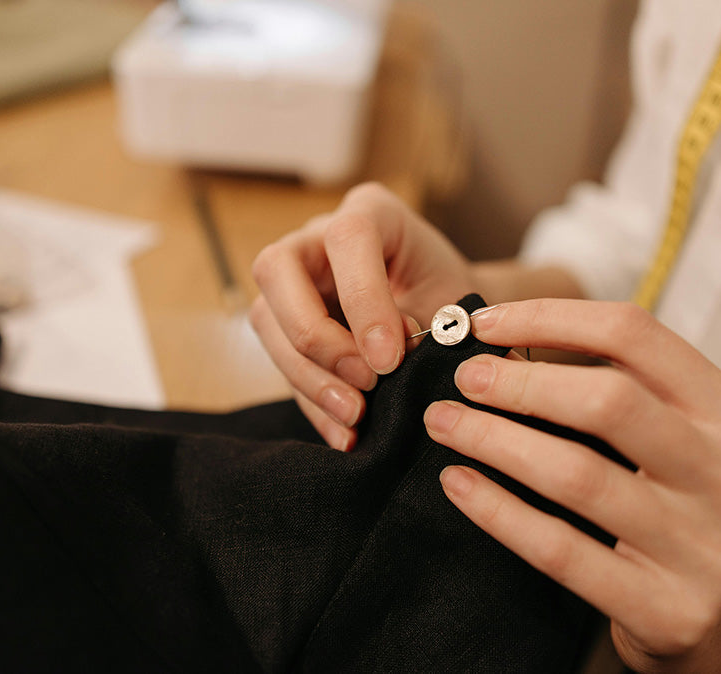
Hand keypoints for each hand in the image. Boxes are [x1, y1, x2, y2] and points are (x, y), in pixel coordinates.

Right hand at [251, 182, 476, 450]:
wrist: (451, 318)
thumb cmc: (453, 299)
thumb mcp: (453, 301)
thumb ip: (425, 323)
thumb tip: (392, 362)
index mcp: (370, 211)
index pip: (347, 238)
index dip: (363, 299)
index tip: (391, 358)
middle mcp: (317, 238)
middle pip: (276, 269)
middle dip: (317, 337)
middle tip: (366, 383)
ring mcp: (294, 279)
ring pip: (266, 320)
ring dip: (308, 376)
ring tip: (355, 416)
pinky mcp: (285, 324)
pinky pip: (280, 362)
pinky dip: (312, 402)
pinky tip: (343, 433)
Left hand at [424, 299, 720, 670]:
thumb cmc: (677, 507)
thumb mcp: (672, 439)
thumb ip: (612, 391)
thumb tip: (500, 347)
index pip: (636, 336)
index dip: (551, 318)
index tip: (485, 324)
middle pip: (611, 402)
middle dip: (520, 383)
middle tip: (464, 379)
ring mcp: (706, 549)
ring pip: (579, 475)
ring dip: (495, 440)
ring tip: (444, 423)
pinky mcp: (670, 610)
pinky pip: (561, 550)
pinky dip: (499, 511)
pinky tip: (459, 484)